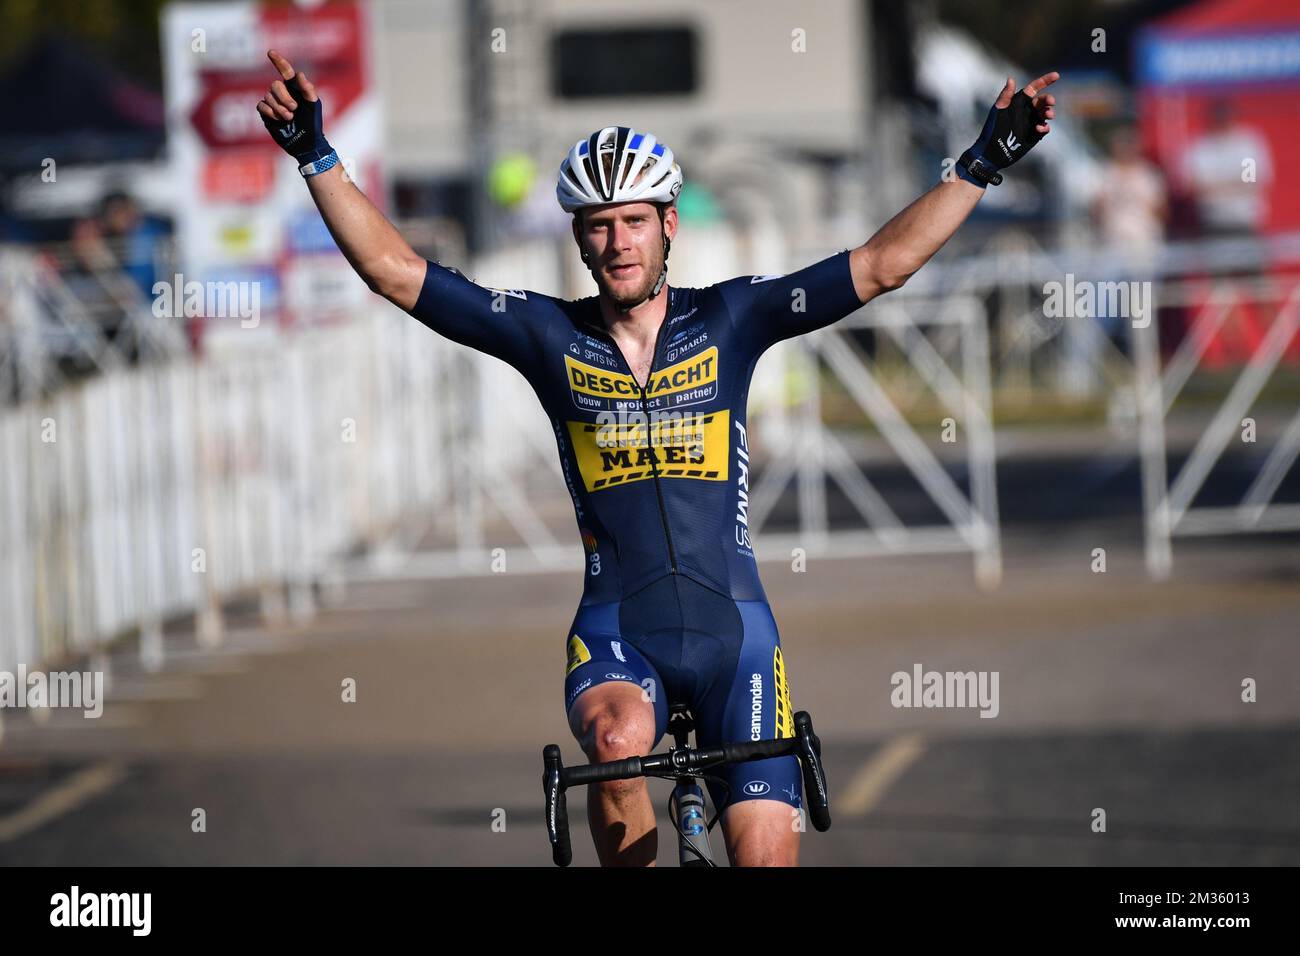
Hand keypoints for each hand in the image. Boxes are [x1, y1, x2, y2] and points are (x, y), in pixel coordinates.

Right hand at [258, 49, 332, 164]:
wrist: (305, 143)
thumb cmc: (313, 123)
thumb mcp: (313, 105)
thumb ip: (308, 89)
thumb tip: (299, 74)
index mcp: (295, 88)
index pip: (285, 71)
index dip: (278, 61)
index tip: (270, 52)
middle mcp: (283, 93)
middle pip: (275, 85)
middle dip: (283, 97)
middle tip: (294, 109)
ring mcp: (273, 103)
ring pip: (268, 97)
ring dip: (279, 108)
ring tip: (289, 118)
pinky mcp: (266, 113)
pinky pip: (261, 106)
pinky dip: (270, 112)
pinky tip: (278, 120)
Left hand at [957, 71, 1058, 186]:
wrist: (992, 152)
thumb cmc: (992, 130)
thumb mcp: (998, 111)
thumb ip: (1005, 96)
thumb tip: (1011, 79)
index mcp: (1018, 103)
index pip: (1033, 89)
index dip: (1045, 81)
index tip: (1056, 75)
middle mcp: (1026, 111)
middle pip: (1042, 101)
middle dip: (1048, 100)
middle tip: (1050, 102)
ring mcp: (1031, 122)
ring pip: (1045, 114)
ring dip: (1048, 113)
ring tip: (1047, 116)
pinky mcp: (1034, 135)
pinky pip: (1044, 128)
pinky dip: (1045, 127)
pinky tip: (1040, 129)